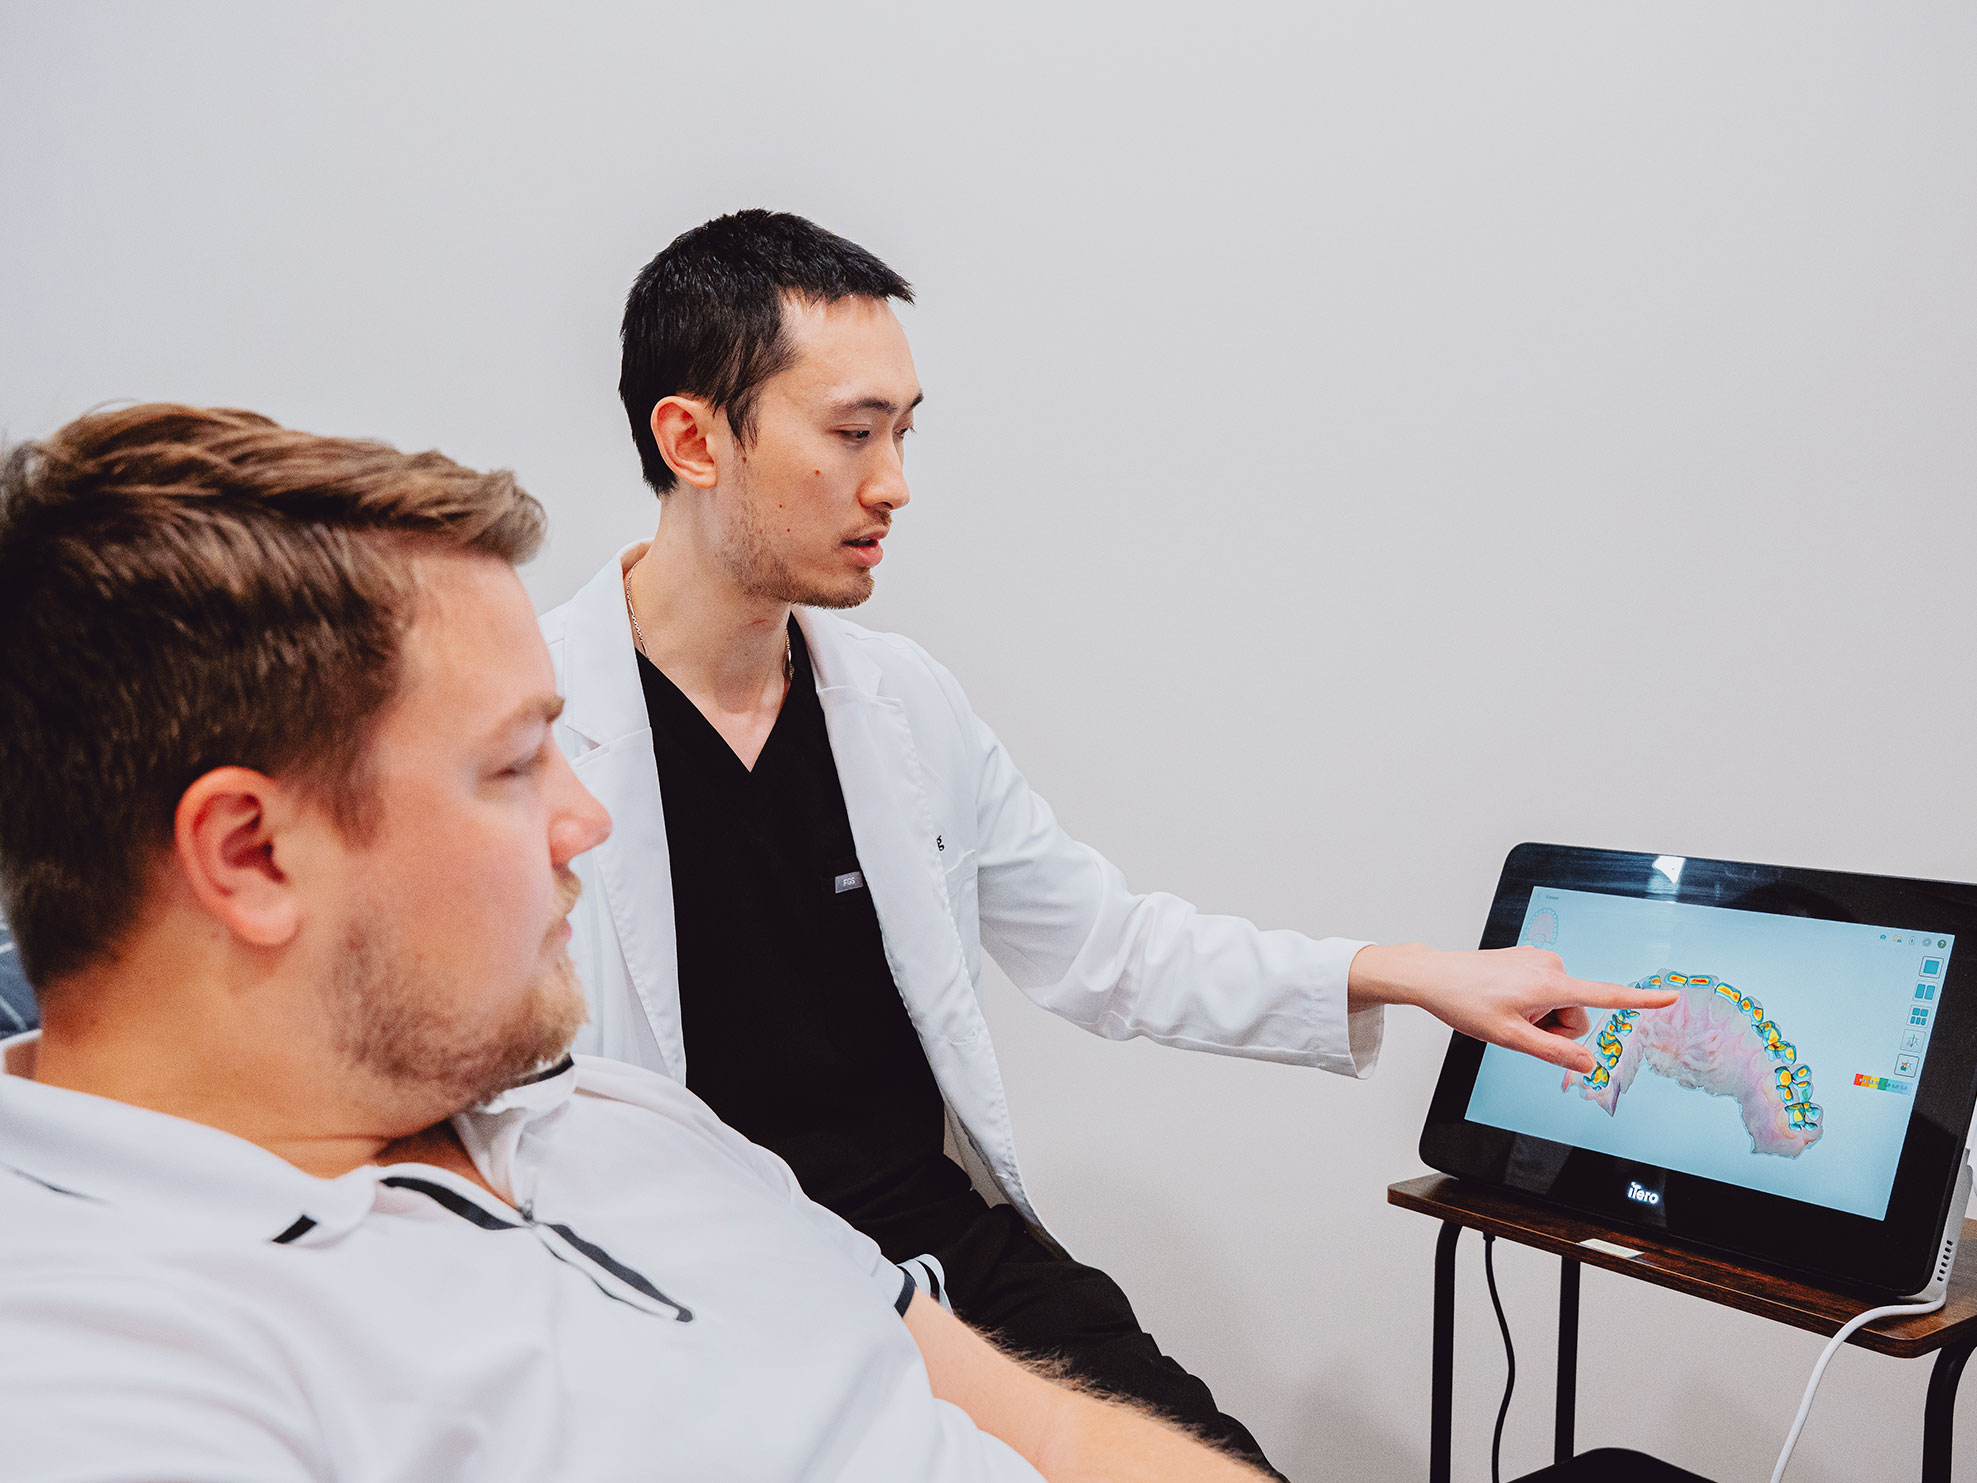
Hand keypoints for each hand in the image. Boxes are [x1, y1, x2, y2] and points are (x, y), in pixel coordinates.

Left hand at [1348, 943, 1678, 1071]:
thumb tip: (1588, 1063)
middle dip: (1555, 1028)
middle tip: (1517, 1025)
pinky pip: (1547, 992)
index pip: (1605, 996)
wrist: (1436, 976)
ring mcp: (1541, 960)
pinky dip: (1533, 1004)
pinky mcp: (1531, 959)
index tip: (1671, 996)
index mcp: (1551, 983)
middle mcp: (1552, 965)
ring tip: (1507, 1011)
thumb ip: (1553, 1052)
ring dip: (1541, 1017)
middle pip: (1577, 1013)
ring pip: (1561, 1005)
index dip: (1640, 1000)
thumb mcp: (1510, 1037)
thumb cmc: (1467, 1002)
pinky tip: (1504, 1001)